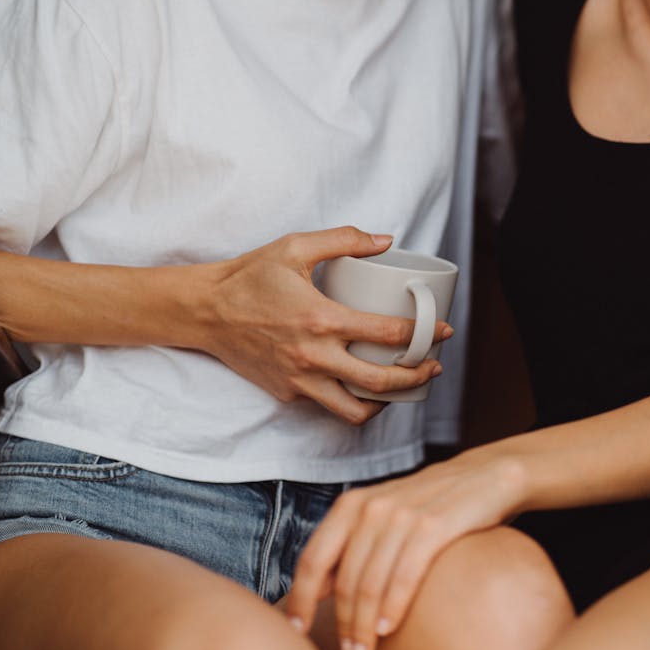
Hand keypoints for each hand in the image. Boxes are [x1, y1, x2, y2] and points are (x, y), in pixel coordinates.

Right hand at [195, 227, 451, 423]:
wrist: (205, 311)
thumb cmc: (249, 277)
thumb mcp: (295, 246)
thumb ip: (344, 239)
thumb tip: (386, 240)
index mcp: (321, 319)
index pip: (388, 335)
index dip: (425, 335)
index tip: (444, 330)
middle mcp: (313, 356)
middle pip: (381, 382)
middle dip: (417, 376)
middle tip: (434, 366)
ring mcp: (299, 380)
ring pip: (355, 410)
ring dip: (387, 403)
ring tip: (403, 386)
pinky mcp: (287, 392)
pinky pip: (327, 404)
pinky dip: (351, 399)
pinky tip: (363, 383)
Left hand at [287, 451, 526, 649]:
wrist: (483, 477)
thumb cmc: (427, 504)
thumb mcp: (381, 514)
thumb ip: (350, 544)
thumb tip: (319, 588)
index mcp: (350, 505)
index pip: (312, 560)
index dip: (300, 599)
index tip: (296, 630)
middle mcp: (370, 508)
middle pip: (343, 581)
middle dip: (342, 625)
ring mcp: (401, 516)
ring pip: (370, 584)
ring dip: (364, 626)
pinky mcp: (432, 527)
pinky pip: (404, 576)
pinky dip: (393, 607)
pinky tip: (387, 628)